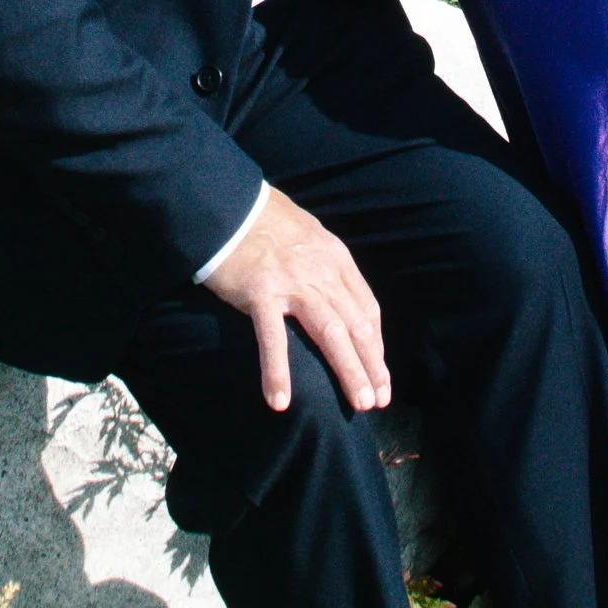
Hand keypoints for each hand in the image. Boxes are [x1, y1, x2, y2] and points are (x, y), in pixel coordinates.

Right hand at [206, 186, 392, 414]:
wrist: (228, 204)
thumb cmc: (266, 222)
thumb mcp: (310, 237)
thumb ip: (326, 266)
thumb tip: (339, 297)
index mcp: (336, 258)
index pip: (367, 308)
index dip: (376, 345)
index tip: (379, 372)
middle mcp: (321, 271)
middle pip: (356, 325)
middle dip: (372, 365)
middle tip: (379, 400)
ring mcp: (292, 282)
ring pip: (331, 333)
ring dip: (348, 371)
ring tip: (360, 404)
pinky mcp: (260, 293)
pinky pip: (273, 338)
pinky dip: (278, 371)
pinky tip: (280, 400)